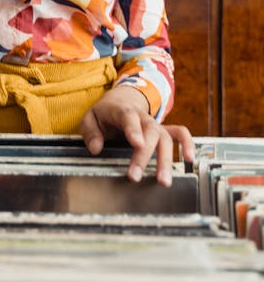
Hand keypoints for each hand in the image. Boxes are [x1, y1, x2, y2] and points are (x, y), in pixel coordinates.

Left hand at [79, 85, 194, 186]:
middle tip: (135, 177)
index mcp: (122, 111)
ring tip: (163, 181)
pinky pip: (179, 133)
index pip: (129, 118)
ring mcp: (154, 124)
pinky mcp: (163, 130)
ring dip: (165, 159)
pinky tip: (190, 159)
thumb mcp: (90, 118)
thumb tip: (96, 148)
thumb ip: (91, 132)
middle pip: (149, 132)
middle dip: (144, 155)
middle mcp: (142, 117)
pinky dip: (188, 144)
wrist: (121, 100)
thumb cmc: (104, 113)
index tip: (137, 143)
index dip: (133, 130)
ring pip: (165, 138)